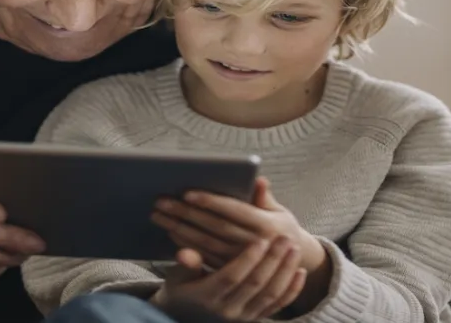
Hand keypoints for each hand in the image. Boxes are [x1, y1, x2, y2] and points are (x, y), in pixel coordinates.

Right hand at [150, 238, 305, 321]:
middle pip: (255, 285)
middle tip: (284, 238)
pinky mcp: (256, 319)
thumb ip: (186, 264)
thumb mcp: (177, 276)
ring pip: (270, 295)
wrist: (187, 315)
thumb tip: (183, 252)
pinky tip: (300, 272)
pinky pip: (278, 306)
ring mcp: (244, 317)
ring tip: (294, 248)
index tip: (260, 240)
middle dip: (272, 260)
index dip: (247, 259)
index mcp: (207, 297)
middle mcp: (228, 310)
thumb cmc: (182, 288)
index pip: (231, 277)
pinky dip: (292, 290)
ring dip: (285, 271)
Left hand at [151, 178, 325, 272]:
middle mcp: (253, 244)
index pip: (233, 210)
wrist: (291, 264)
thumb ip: (265, 197)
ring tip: (159, 215)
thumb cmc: (281, 228)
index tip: (187, 193)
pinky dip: (186, 245)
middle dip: (186, 213)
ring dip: (180, 228)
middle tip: (161, 201)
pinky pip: (204, 257)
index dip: (210, 202)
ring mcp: (240, 260)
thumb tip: (259, 179)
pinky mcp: (231, 270)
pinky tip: (171, 233)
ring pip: (205, 242)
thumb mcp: (280, 212)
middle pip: (214, 226)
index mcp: (266, 225)